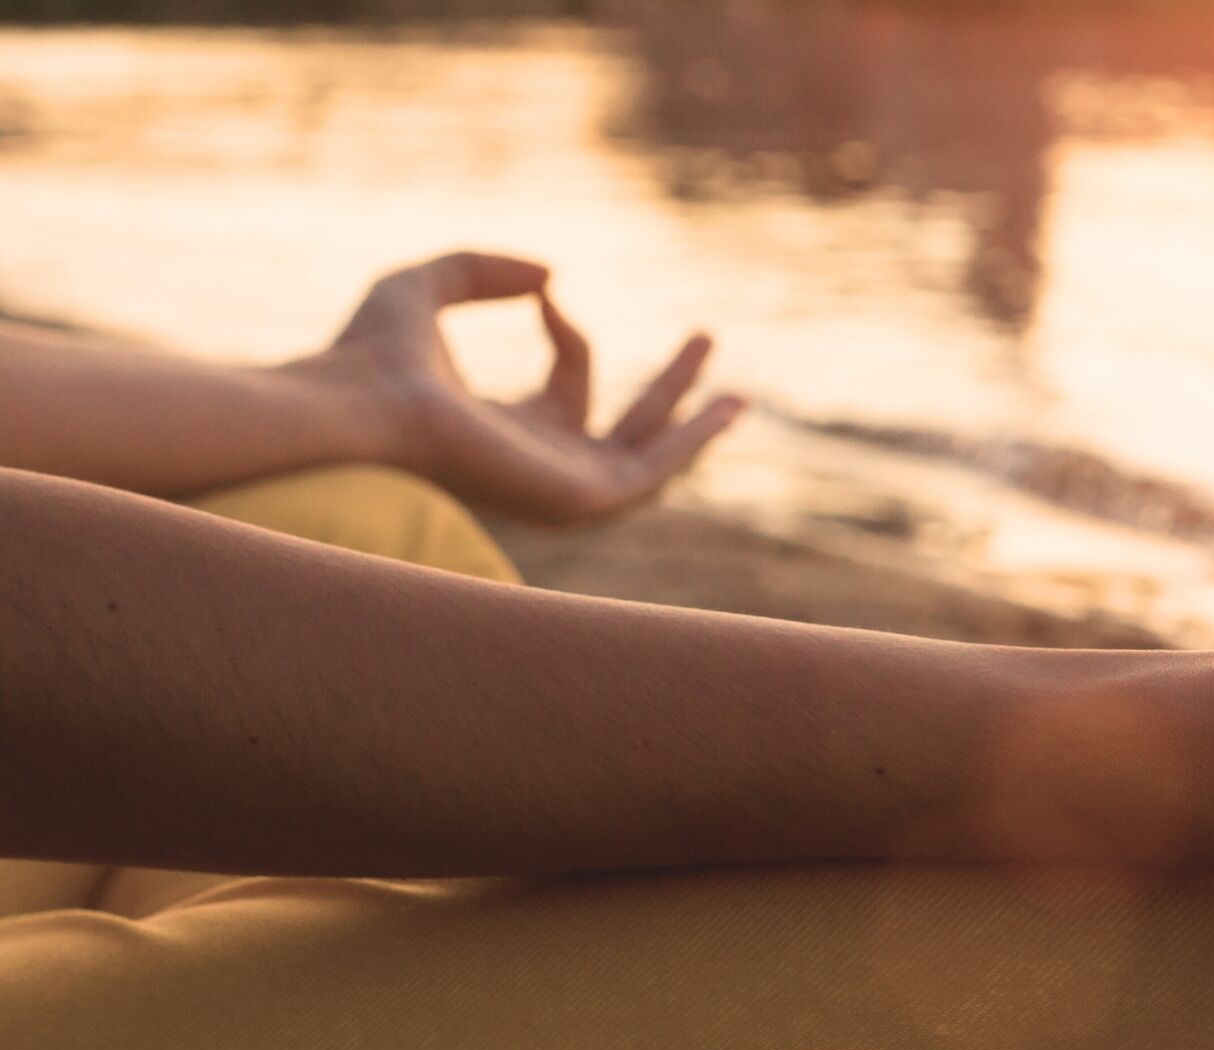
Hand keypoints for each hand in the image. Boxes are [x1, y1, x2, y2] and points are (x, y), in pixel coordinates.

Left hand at [289, 251, 745, 523]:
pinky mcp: (574, 499)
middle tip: (705, 336)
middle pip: (622, 429)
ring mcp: (556, 489)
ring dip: (694, 425)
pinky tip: (722, 409)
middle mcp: (536, 466)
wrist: (359, 405)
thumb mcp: (427, 285)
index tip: (545, 294)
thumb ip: (483, 269)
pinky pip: (651, 475)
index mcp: (503, 430)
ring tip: (738, 395)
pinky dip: (690, 444)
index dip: (566, 331)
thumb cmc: (368, 354)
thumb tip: (550, 277)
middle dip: (668, 387)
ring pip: (648, 462)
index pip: (567, 383)